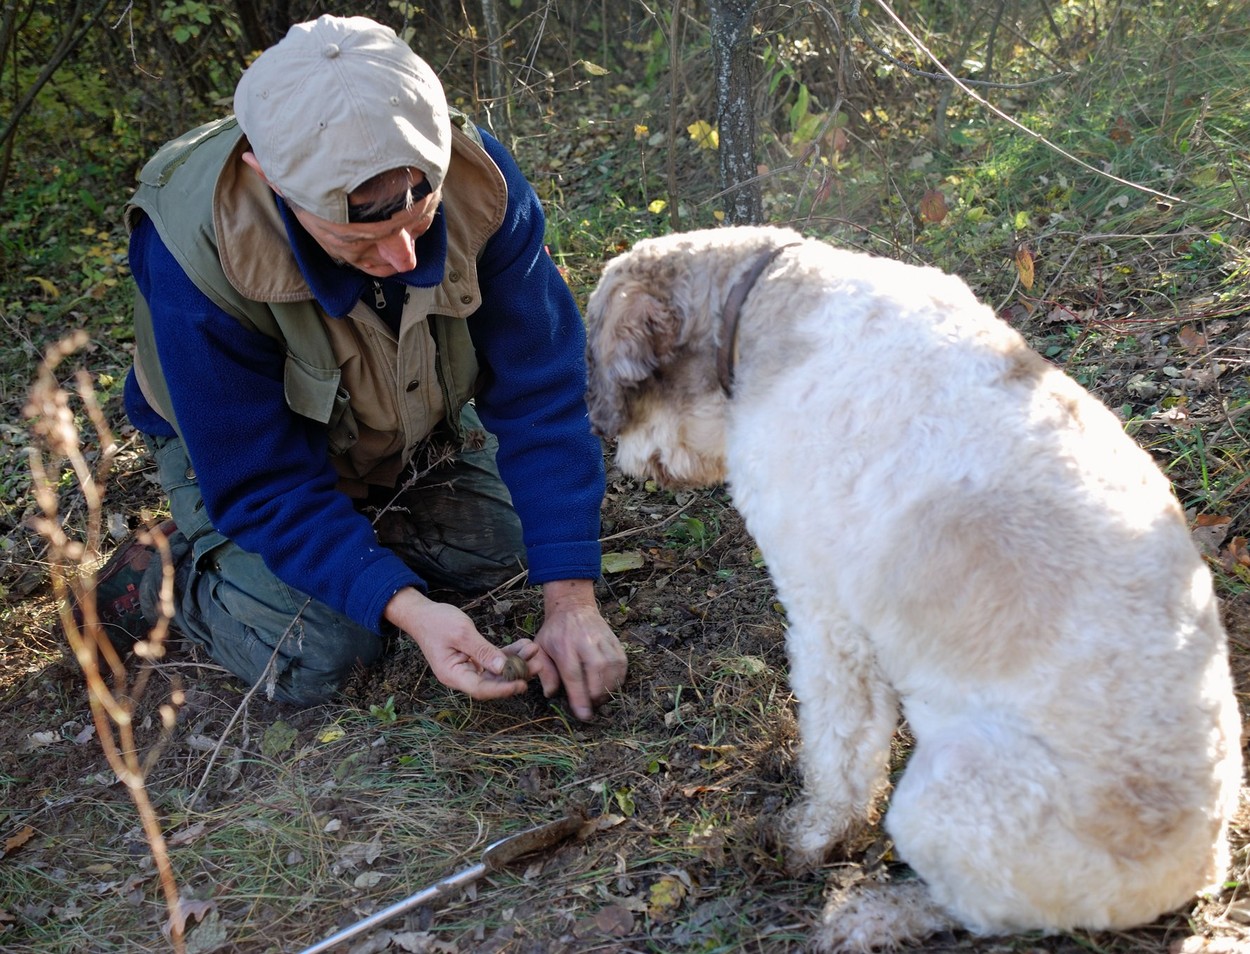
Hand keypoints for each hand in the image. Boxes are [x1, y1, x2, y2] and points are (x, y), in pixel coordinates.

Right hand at [384, 587, 527, 698]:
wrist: (422, 613)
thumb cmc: (437, 622)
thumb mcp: (461, 633)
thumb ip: (482, 651)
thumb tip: (503, 667)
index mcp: (453, 675)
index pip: (481, 689)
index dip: (503, 689)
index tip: (522, 683)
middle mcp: (461, 675)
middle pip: (492, 682)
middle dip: (516, 673)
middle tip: (538, 663)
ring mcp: (468, 667)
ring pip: (496, 670)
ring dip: (516, 661)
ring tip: (534, 650)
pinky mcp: (473, 658)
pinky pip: (493, 659)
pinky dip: (508, 653)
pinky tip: (523, 645)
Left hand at [533, 579, 626, 720]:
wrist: (573, 607)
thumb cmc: (555, 632)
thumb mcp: (540, 648)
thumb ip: (544, 671)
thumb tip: (550, 693)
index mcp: (565, 646)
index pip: (574, 675)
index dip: (580, 697)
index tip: (584, 715)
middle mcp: (586, 642)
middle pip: (597, 672)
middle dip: (597, 694)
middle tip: (592, 705)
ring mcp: (603, 639)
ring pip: (613, 668)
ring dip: (609, 688)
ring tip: (601, 697)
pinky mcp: (615, 640)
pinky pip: (622, 662)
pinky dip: (619, 677)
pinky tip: (611, 684)